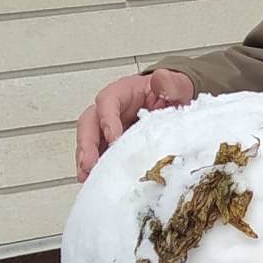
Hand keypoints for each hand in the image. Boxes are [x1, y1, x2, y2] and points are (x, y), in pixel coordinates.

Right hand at [75, 67, 194, 180]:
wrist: (173, 103)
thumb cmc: (170, 94)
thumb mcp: (176, 86)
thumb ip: (170, 83)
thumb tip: (161, 79)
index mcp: (122, 92)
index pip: (107, 102)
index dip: (107, 120)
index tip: (113, 138)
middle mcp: (109, 109)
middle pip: (89, 123)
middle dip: (86, 145)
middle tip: (88, 164)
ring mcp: (107, 127)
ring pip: (89, 141)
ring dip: (86, 160)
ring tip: (86, 178)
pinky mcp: (111, 144)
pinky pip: (99, 154)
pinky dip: (95, 168)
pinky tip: (95, 182)